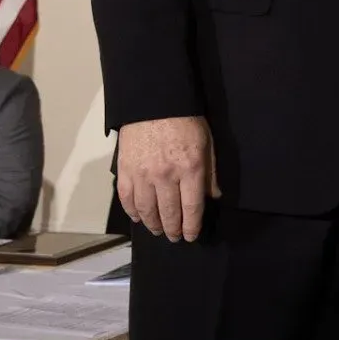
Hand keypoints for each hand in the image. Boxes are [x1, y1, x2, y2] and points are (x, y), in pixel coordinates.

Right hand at [117, 116, 217, 242]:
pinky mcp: (125, 171)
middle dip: (173, 229)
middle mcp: (166, 176)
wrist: (154, 102)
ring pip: (147, 211)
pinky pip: (127, 200)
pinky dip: (133, 212)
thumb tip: (214, 197)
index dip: (192, 226)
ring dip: (153, 224)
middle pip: (168, 213)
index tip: (191, 236)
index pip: (192, 207)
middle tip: (175, 237)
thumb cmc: (185, 121)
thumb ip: (210, 172)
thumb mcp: (207, 143)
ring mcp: (142, 175)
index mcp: (190, 168)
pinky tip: (139, 217)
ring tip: (158, 230)